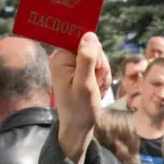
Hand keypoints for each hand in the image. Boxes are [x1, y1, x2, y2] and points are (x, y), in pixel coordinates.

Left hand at [49, 32, 111, 163]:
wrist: (79, 127)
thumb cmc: (80, 108)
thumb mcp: (85, 84)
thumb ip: (86, 59)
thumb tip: (89, 35)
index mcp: (61, 58)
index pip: (83, 40)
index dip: (95, 53)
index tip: (95, 69)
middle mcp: (65, 58)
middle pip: (93, 49)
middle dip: (100, 66)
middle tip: (96, 83)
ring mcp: (73, 65)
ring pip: (99, 59)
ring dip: (103, 74)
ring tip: (97, 88)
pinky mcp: (81, 72)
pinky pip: (99, 67)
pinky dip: (102, 78)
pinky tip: (98, 89)